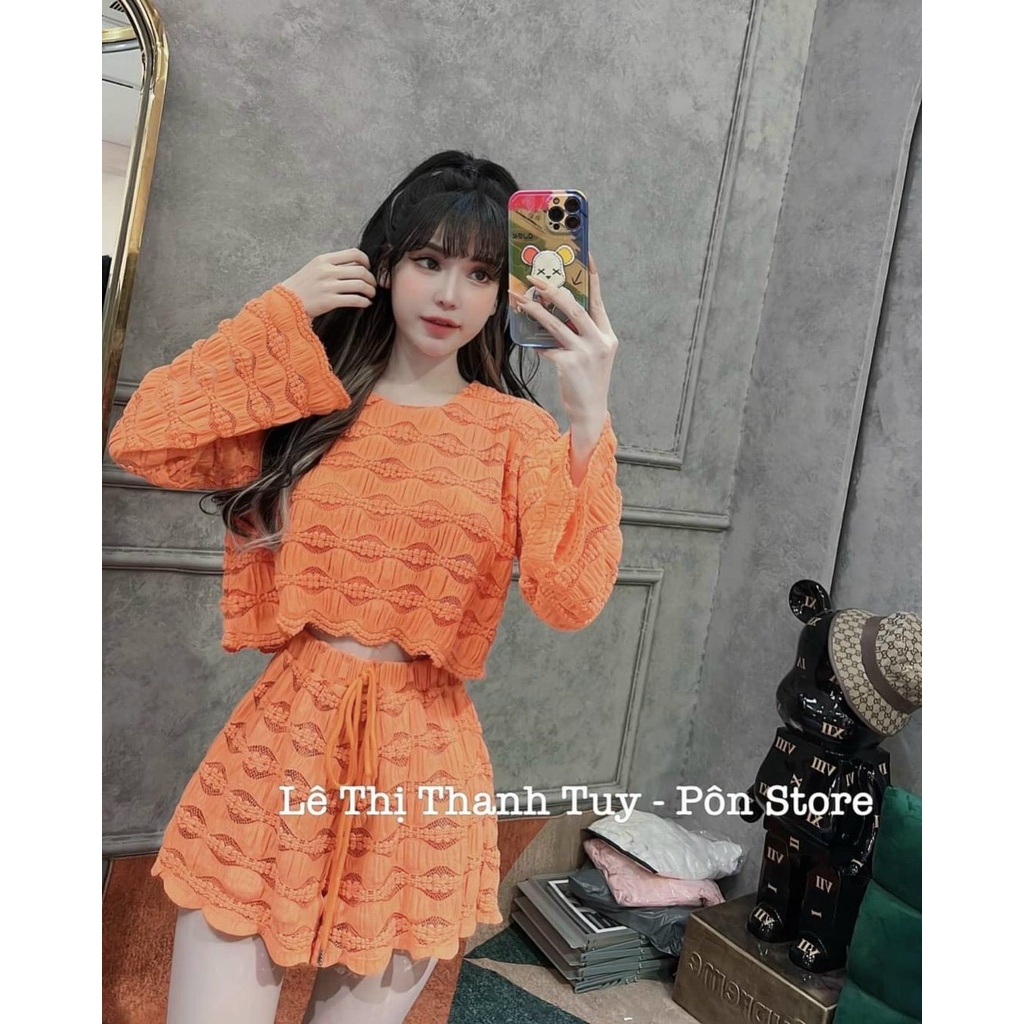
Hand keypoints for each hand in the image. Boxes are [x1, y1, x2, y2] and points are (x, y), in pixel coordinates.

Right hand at [281, 249, 377, 318]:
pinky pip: (354, 299)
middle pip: (360, 271)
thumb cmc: (302, 286)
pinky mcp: (329, 301)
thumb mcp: (315, 268)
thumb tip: (356, 265)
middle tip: (373, 285)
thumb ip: (333, 265)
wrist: (285, 303)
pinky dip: (364, 301)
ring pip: (360, 285)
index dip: (366, 261)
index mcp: (324, 259)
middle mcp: (327, 271)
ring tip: (371, 294)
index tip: (368, 268)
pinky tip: (366, 303)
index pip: (354, 253)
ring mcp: (328, 286)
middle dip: (371, 279)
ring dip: (370, 290)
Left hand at [509, 253, 617, 425]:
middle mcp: (599, 341)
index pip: (598, 300)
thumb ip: (579, 334)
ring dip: (535, 310)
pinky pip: (547, 347)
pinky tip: (528, 339)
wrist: (590, 411)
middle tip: (534, 278)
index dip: (592, 277)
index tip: (586, 256)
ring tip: (520, 300)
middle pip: (574, 307)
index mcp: (607, 335)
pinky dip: (536, 343)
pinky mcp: (569, 365)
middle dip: (552, 290)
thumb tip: (554, 315)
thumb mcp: (591, 355)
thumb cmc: (587, 381)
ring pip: (555, 324)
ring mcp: (585, 353)